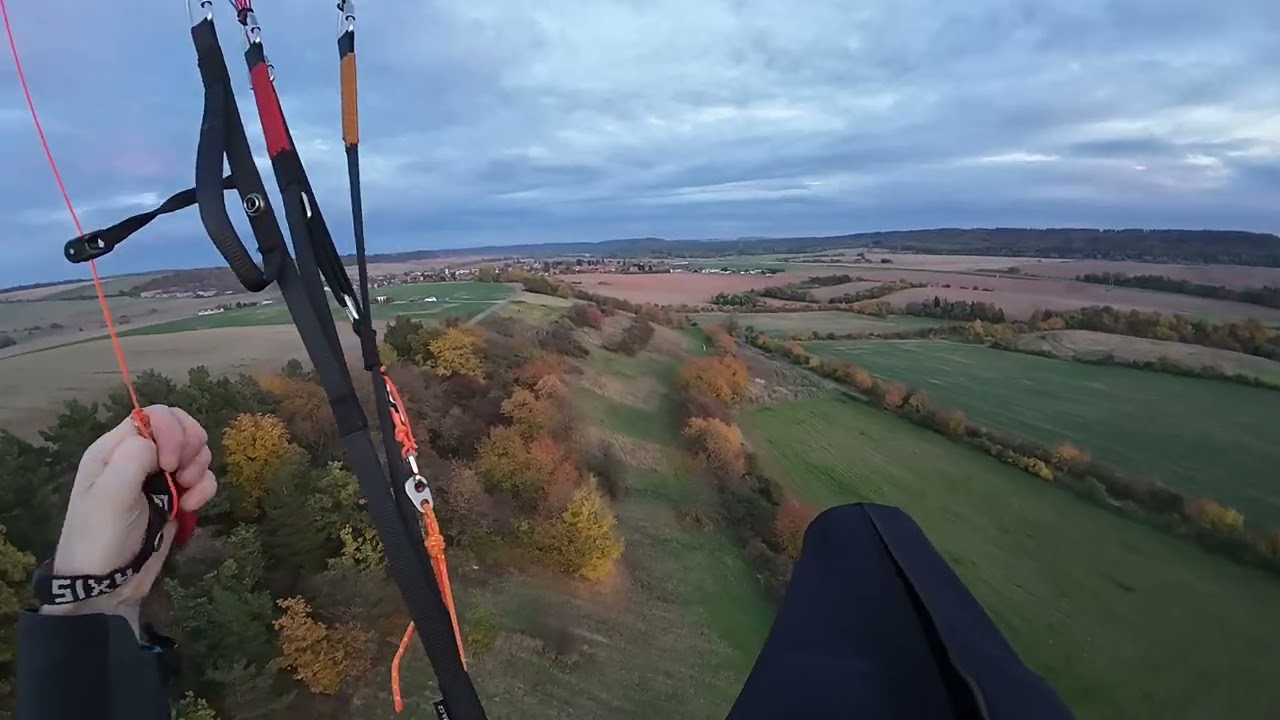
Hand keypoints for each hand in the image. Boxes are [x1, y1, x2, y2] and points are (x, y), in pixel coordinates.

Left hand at [40, 405, 217, 636]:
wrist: (108, 585)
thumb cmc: (101, 537)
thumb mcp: (109, 496)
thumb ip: (134, 457)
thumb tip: (159, 444)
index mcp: (115, 449)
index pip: (154, 416)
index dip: (171, 432)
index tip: (169, 463)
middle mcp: (139, 457)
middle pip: (181, 427)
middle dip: (191, 447)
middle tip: (182, 474)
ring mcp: (159, 478)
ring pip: (196, 452)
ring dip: (199, 469)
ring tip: (186, 495)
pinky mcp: (176, 498)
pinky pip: (203, 479)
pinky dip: (204, 490)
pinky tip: (190, 509)